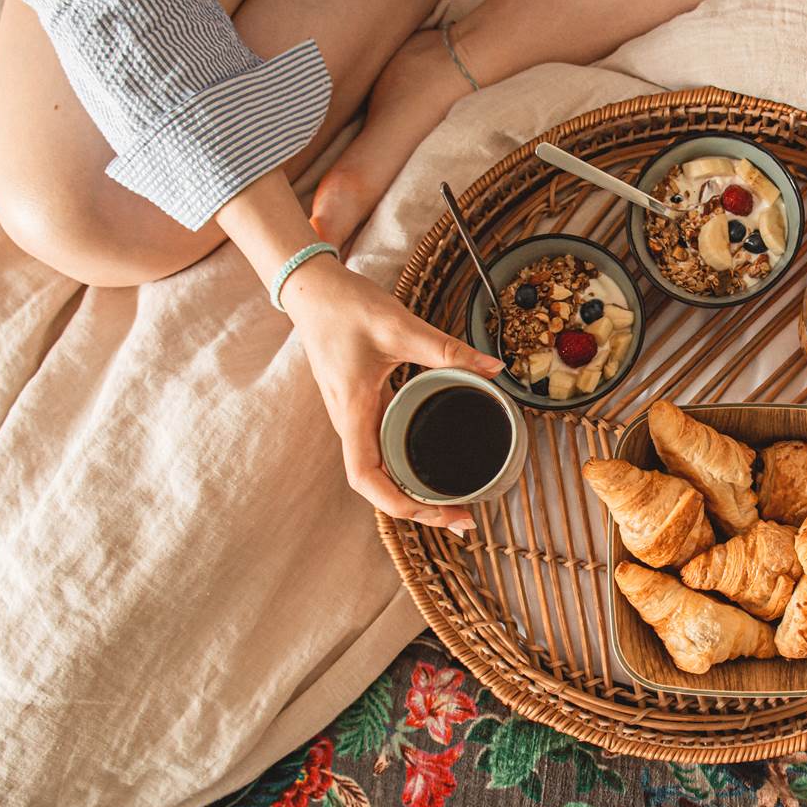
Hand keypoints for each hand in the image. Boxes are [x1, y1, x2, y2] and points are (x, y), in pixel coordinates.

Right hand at [281, 255, 503, 533]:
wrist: (312, 288)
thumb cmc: (345, 307)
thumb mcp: (400, 326)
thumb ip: (448, 349)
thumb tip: (494, 367)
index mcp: (352, 412)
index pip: (366, 479)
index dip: (400, 504)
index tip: (439, 513)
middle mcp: (350, 422)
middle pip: (378, 486)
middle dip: (418, 508)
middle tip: (464, 519)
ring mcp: (355, 416)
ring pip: (381, 470)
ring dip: (413, 491)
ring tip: (455, 503)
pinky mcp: (363, 405)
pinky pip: (383, 447)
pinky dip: (408, 466)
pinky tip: (433, 465)